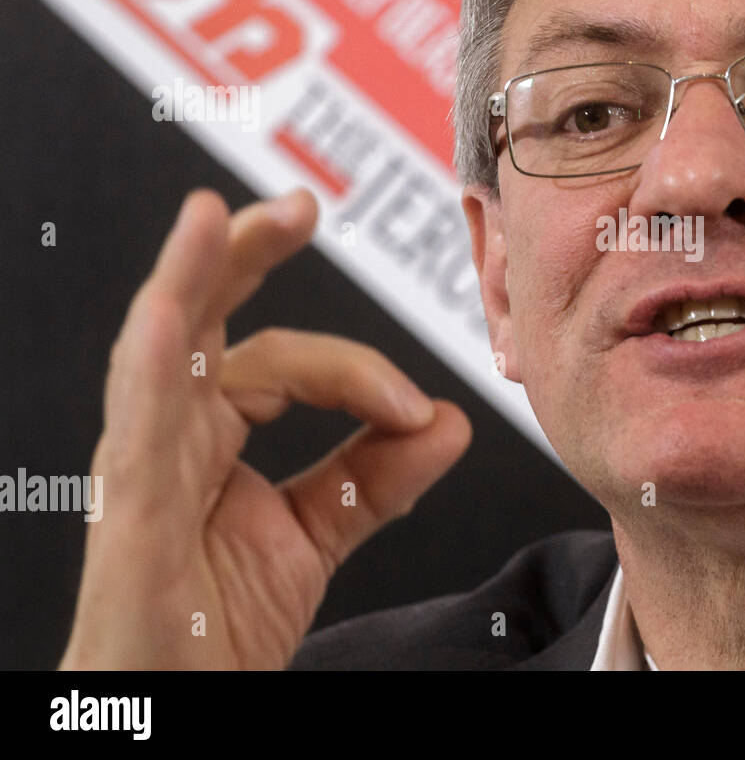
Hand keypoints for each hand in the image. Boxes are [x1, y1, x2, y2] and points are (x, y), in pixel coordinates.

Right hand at [60, 189, 471, 668]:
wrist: (179, 705)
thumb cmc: (216, 622)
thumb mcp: (317, 533)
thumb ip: (378, 475)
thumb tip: (447, 420)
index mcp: (209, 429)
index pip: (283, 360)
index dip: (356, 372)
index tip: (414, 408)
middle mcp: (169, 433)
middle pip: (202, 318)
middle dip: (243, 250)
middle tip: (298, 205)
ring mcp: (143, 469)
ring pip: (159, 353)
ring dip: (185, 278)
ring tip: (211, 216)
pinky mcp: (130, 518)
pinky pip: (138, 433)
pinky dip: (153, 370)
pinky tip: (170, 319)